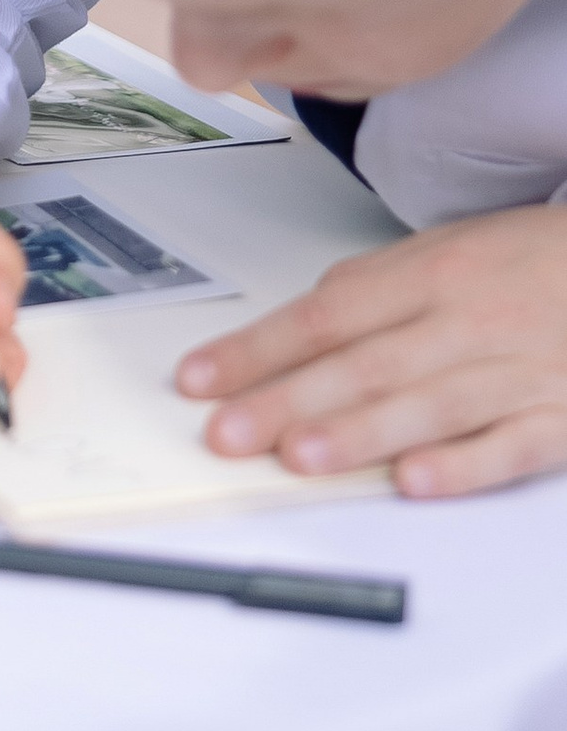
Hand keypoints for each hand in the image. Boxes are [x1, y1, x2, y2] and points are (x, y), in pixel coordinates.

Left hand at [178, 207, 566, 498]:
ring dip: (359, 432)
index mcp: (428, 273)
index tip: (199, 378)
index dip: (257, 348)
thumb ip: (376, 288)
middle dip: (288, 400)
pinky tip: (415, 480)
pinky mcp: (562, 416)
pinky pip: (509, 445)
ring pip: (427, 404)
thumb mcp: (448, 250)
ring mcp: (515, 370)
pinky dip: (462, 464)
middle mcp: (464, 320)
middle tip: (227, 432)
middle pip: (364, 363)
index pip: (324, 314)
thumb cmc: (529, 263)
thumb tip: (303, 323)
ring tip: (298, 457)